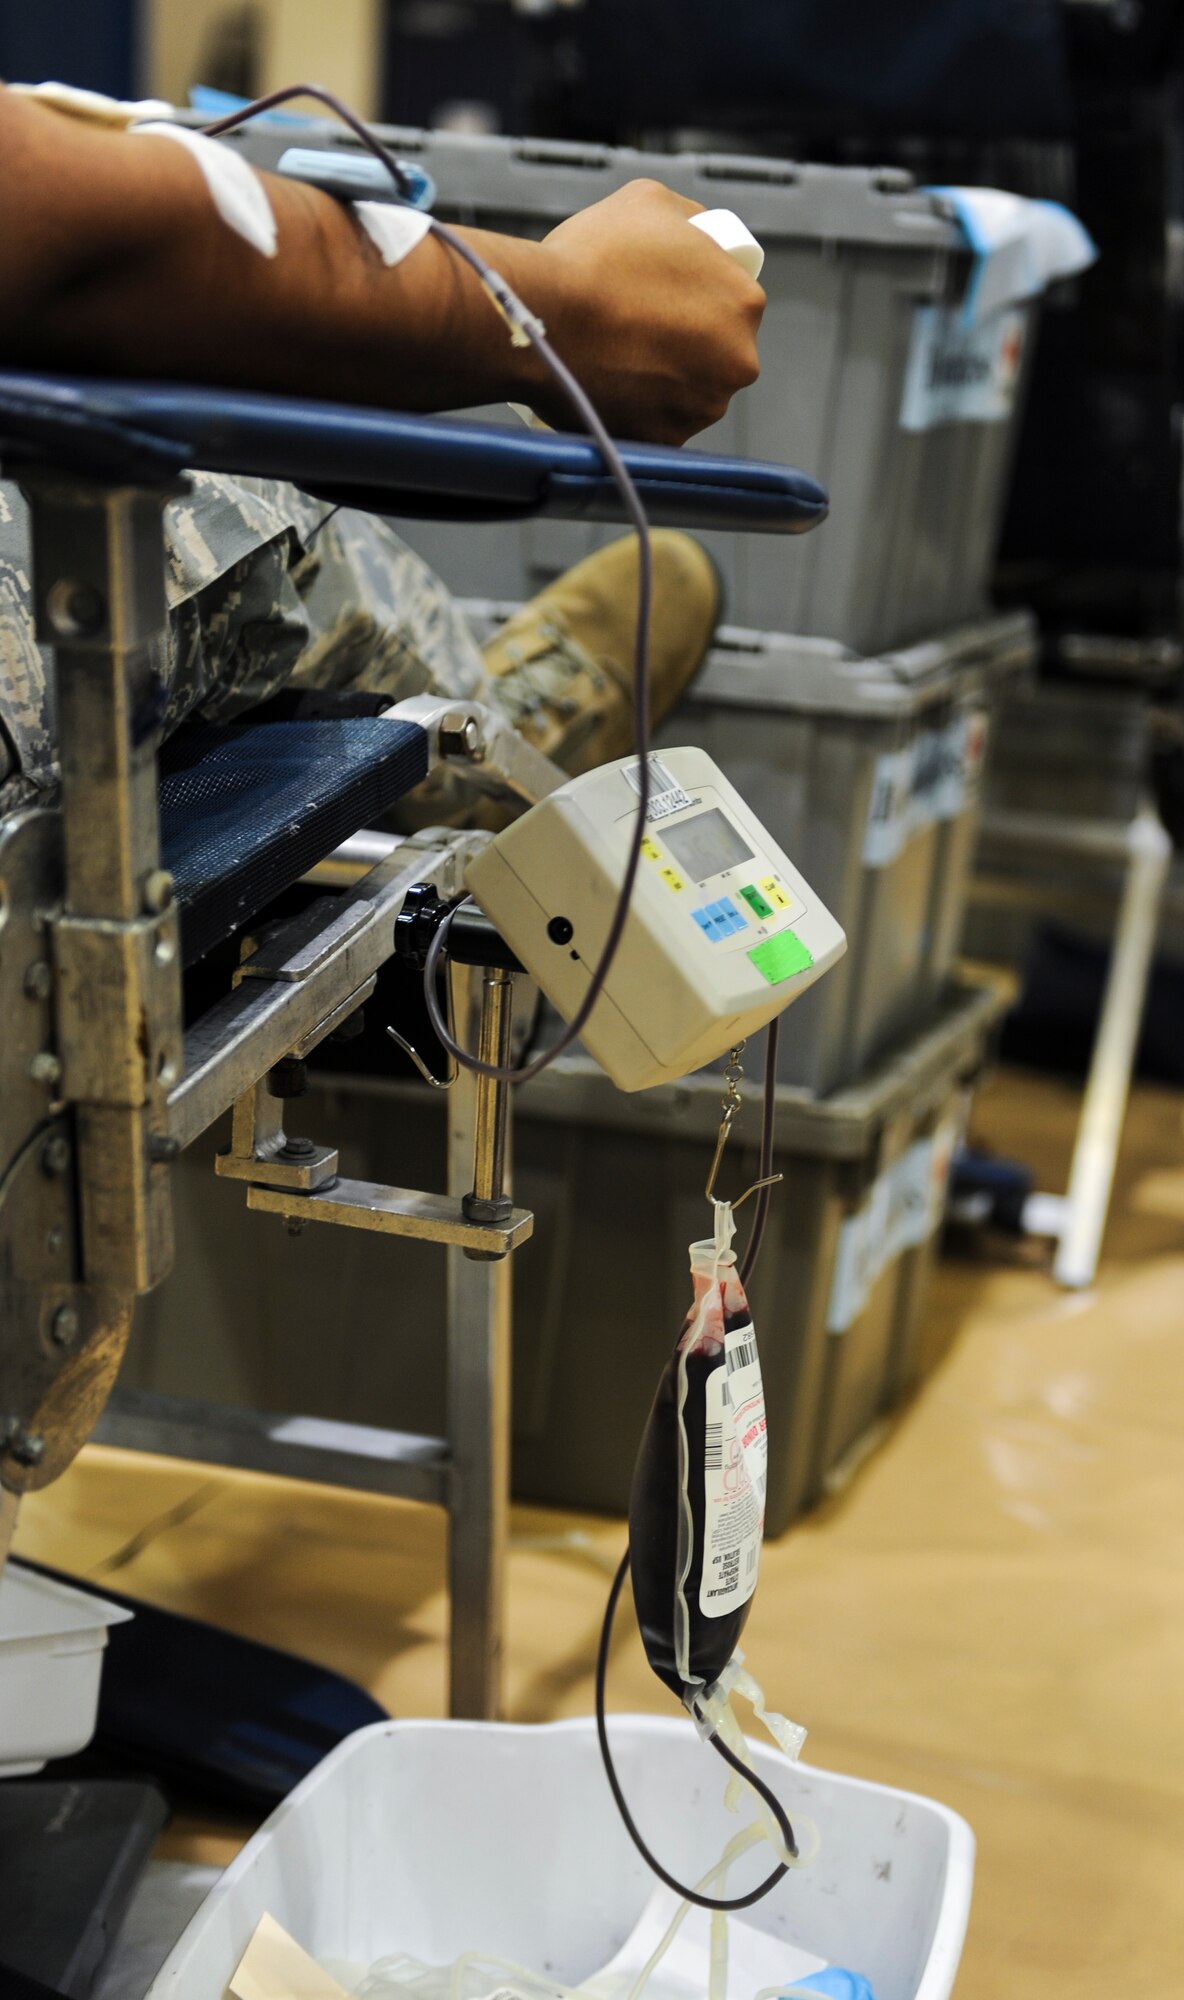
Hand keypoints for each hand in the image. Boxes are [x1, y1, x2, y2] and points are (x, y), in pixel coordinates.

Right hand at [513, 179, 765, 444]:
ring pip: (692, 393)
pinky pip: (659, 425)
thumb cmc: (592, 258)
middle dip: (691, 343)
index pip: (734, 300)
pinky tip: (615, 386)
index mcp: (744, 302)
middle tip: (643, 327)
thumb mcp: (649, 200)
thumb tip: (699, 230)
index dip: (702, 296)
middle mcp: (737, 362)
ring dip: (668, 380)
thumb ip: (689, 216)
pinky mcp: (666, 440)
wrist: (540, 316)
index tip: (668, 297)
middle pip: (719, 353)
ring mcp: (702, 408)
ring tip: (623, 356)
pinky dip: (642, 411)